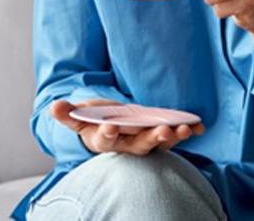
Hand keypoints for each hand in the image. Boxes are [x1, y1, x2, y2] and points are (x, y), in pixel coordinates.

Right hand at [50, 99, 204, 155]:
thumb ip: (68, 114)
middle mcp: (126, 145)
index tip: (111, 127)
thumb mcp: (79, 117)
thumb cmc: (94, 121)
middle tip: (162, 131)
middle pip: (140, 146)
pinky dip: (187, 131)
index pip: (106, 140)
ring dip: (173, 137)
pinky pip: (173, 135)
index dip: (108, 134)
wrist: (108, 127)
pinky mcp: (158, 135)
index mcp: (104, 140)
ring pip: (159, 143)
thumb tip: (53, 107)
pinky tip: (199, 126)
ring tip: (184, 129)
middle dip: (151, 139)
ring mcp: (144, 141)